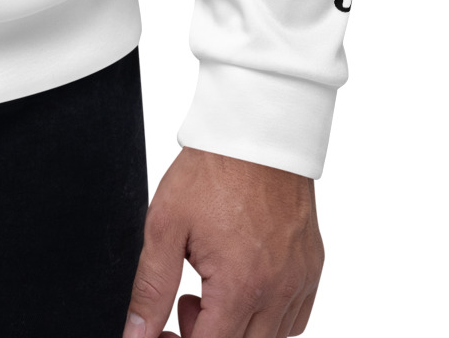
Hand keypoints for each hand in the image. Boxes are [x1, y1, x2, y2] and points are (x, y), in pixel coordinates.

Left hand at [123, 146, 322, 337]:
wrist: (256, 131)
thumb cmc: (212, 171)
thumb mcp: (165, 226)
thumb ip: (151, 288)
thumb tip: (136, 334)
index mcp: (239, 285)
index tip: (164, 327)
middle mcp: (277, 291)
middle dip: (206, 335)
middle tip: (186, 300)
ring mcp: (300, 282)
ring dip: (238, 329)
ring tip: (213, 287)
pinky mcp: (312, 269)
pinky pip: (295, 319)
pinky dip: (269, 318)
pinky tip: (245, 287)